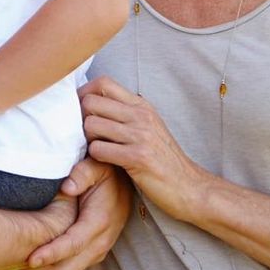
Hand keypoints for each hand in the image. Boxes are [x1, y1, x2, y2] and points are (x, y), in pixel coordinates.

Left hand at [23, 154, 130, 269]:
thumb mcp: (97, 165)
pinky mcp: (93, 252)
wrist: (125, 184)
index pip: (73, 244)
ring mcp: (98, 250)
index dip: (51, 254)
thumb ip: (82, 173)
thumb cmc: (105, 172)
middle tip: (15, 266)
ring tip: (19, 266)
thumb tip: (67, 187)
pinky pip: (72, 268)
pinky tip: (34, 262)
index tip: (30, 259)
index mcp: (99, 221)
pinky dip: (52, 268)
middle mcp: (100, 242)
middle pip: (69, 268)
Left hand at [80, 77, 212, 222]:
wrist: (190, 187)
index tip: (79, 110)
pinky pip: (99, 150)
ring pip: (91, 125)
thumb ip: (126, 113)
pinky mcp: (138, 158)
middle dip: (80, 118)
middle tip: (85, 134)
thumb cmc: (164, 159)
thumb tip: (94, 101)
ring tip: (96, 149)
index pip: (103, 82)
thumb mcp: (149, 127)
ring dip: (86, 139)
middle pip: (91, 102)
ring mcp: (140, 135)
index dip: (84, 93)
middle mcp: (141, 115)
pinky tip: (105, 162)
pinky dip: (95, 157)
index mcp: (142, 105)